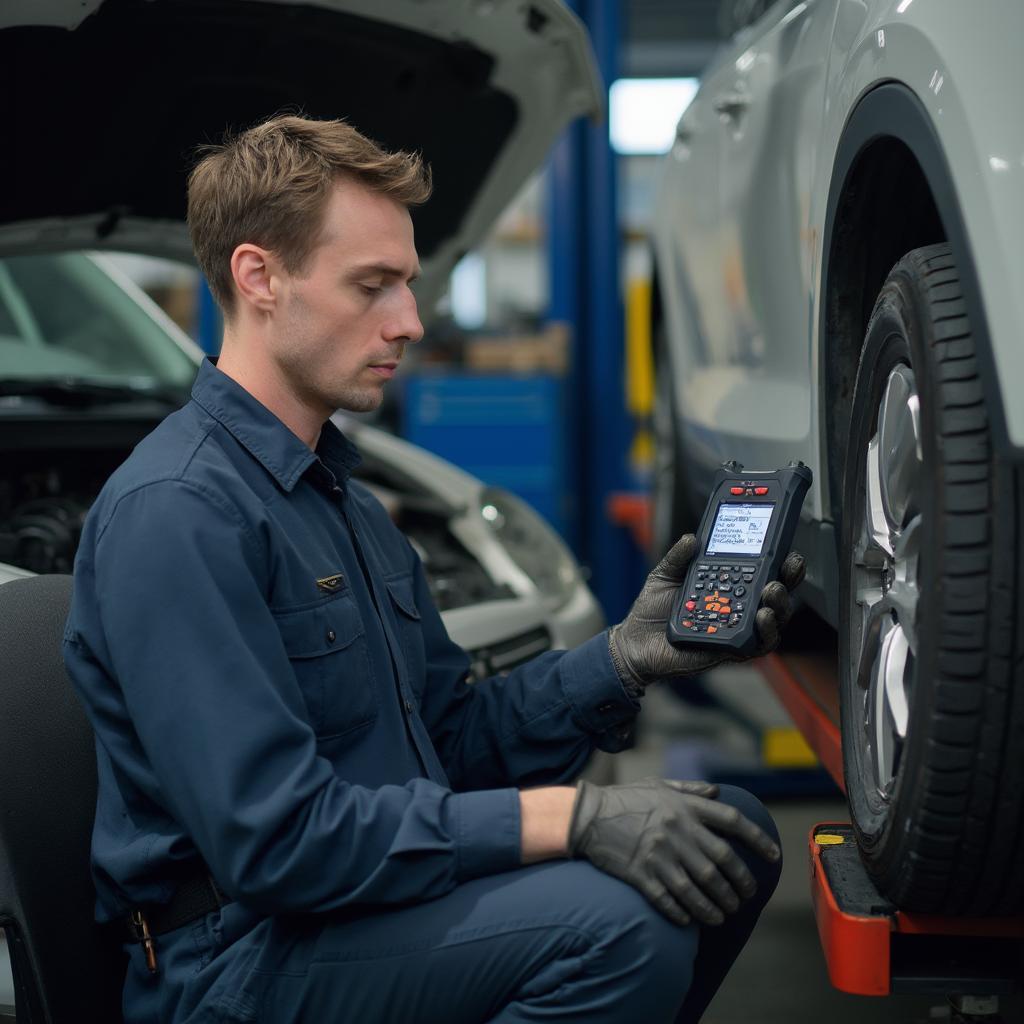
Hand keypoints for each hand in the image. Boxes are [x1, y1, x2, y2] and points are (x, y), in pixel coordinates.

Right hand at [568, 778, 781, 926]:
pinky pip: (669, 901)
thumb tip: (717, 793)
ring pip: (700, 887)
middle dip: (740, 882)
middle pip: (722, 861)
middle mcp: (676, 830)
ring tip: (724, 915)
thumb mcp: (657, 785)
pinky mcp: (641, 875)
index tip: (773, 855)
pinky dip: (684, 913)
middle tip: (747, 896)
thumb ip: (689, 790)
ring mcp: (659, 854)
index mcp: (684, 807)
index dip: (757, 839)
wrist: (586, 815)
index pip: (731, 821)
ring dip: (716, 905)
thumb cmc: (624, 799)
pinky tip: (691, 921)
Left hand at [608, 534, 804, 689]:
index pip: (760, 570)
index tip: (786, 543)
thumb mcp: (664, 575)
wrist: (635, 642)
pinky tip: (759, 617)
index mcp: (727, 586)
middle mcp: (738, 608)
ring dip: (779, 605)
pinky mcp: (730, 650)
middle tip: (788, 564)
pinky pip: (756, 645)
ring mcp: (736, 629)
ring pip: (773, 620)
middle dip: (788, 578)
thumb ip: (678, 556)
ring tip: (772, 590)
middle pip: (775, 594)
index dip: (778, 558)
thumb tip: (692, 537)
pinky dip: (763, 632)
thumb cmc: (653, 610)